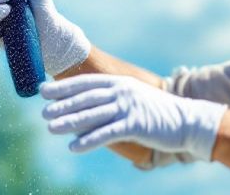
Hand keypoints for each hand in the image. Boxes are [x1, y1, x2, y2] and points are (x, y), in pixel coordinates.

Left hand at [40, 74, 227, 160]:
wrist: (187, 120)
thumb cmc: (157, 113)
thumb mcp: (133, 99)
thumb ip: (112, 100)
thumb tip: (86, 108)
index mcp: (120, 82)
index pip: (86, 82)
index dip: (64, 87)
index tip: (43, 90)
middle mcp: (122, 91)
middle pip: (86, 97)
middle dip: (62, 104)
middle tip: (42, 112)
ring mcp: (129, 107)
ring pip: (92, 114)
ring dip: (69, 121)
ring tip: (50, 128)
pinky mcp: (136, 124)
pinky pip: (107, 133)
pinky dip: (89, 140)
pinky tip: (74, 147)